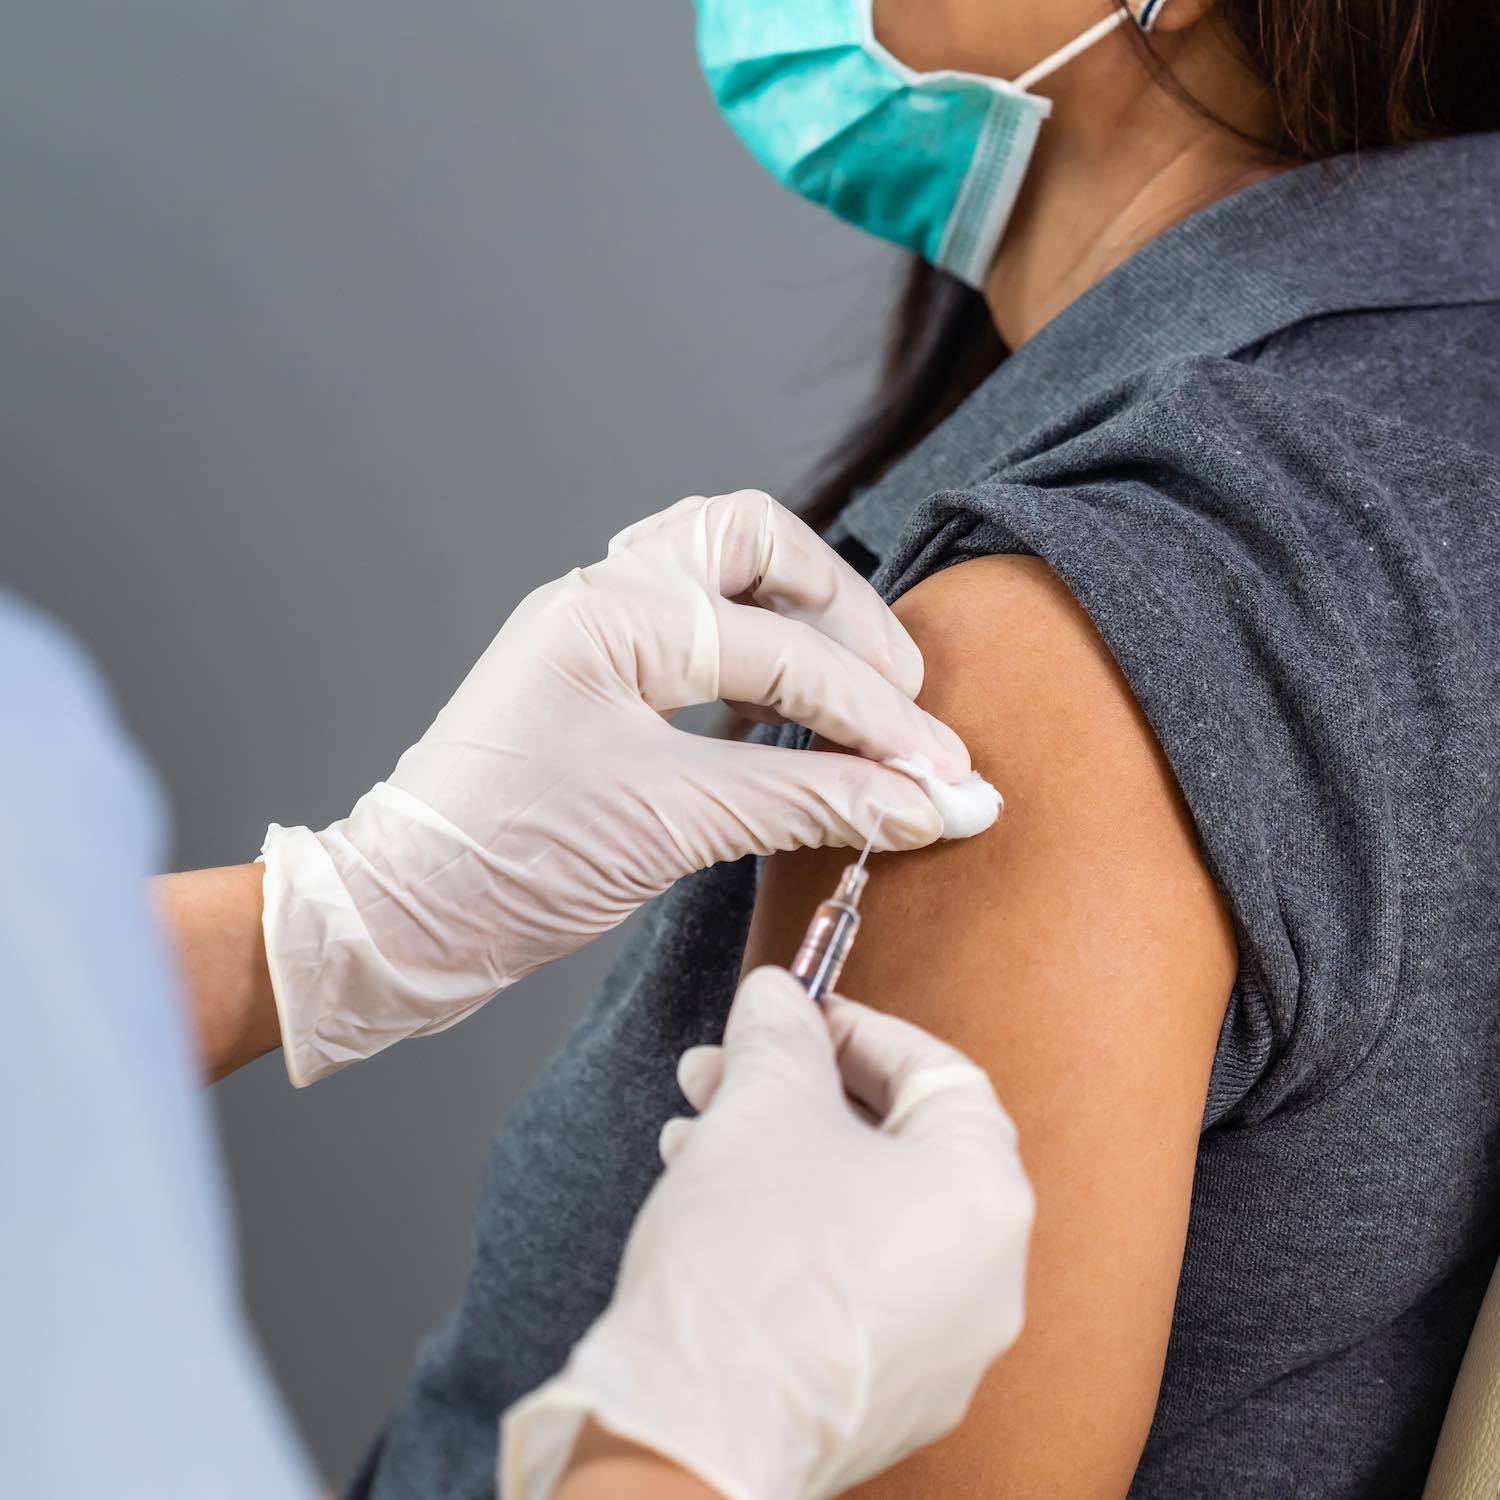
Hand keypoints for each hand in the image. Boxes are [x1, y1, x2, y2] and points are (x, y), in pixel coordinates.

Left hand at [259, 491, 969, 1083]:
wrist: (406, 914)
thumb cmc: (505, 863)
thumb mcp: (671, 826)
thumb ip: (812, 803)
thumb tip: (927, 803)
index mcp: (610, 616)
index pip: (784, 652)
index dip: (878, 720)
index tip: (946, 778)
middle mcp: (603, 597)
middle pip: (756, 543)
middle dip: (845, 612)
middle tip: (902, 696)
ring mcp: (598, 630)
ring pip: (727, 569)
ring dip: (806, 619)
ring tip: (863, 695)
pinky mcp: (602, 676)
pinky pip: (703, 629)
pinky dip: (765, 659)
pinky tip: (798, 713)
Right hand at [501, 967, 1033, 1499]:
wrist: (689, 1436)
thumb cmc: (744, 1269)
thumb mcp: (761, 1106)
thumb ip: (781, 1031)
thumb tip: (779, 995)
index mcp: (985, 1200)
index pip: (937, 1073)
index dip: (857, 1029)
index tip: (795, 1013)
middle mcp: (986, 1281)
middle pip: (896, 1144)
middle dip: (799, 1092)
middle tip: (727, 1068)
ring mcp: (942, 1350)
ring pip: (865, 1214)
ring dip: (781, 1157)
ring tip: (696, 1133)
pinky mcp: (885, 1397)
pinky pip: (849, 1283)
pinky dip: (791, 1232)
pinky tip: (714, 1205)